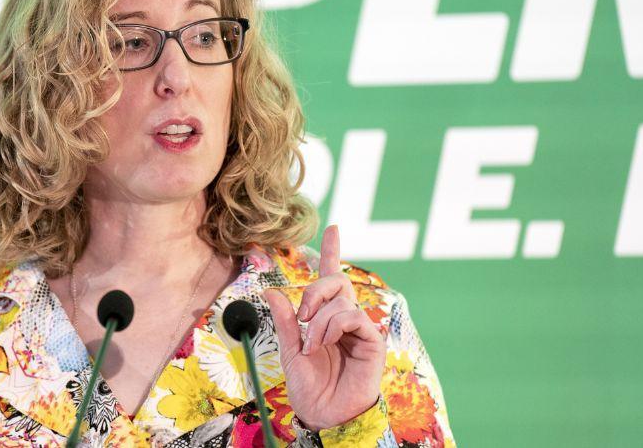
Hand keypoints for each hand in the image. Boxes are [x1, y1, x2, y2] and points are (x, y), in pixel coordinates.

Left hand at [262, 225, 385, 430]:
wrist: (323, 414)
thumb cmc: (309, 386)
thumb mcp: (289, 349)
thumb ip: (284, 320)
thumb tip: (270, 290)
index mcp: (325, 318)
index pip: (331, 279)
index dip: (332, 252)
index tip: (333, 228)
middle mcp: (344, 319)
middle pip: (337, 282)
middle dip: (315, 290)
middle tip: (303, 315)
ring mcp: (359, 329)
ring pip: (341, 301)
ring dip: (319, 320)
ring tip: (311, 345)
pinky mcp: (371, 341)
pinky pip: (353, 316)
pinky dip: (333, 326)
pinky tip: (323, 343)